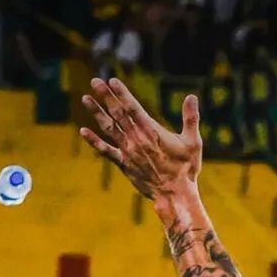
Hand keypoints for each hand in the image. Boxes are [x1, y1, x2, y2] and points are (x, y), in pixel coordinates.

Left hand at [79, 77, 201, 201]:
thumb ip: (191, 118)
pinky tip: (83, 131)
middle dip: (106, 96)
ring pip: (109, 128)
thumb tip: (192, 96)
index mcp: (152, 132)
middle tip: (95, 81)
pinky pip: (106, 151)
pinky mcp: (124, 164)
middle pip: (118, 114)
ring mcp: (128, 152)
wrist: (175, 195)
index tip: (112, 81)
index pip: (133, 108)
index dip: (122, 93)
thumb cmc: (186, 169)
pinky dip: (94, 141)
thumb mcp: (193, 142)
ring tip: (85, 98)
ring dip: (96, 112)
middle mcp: (137, 139)